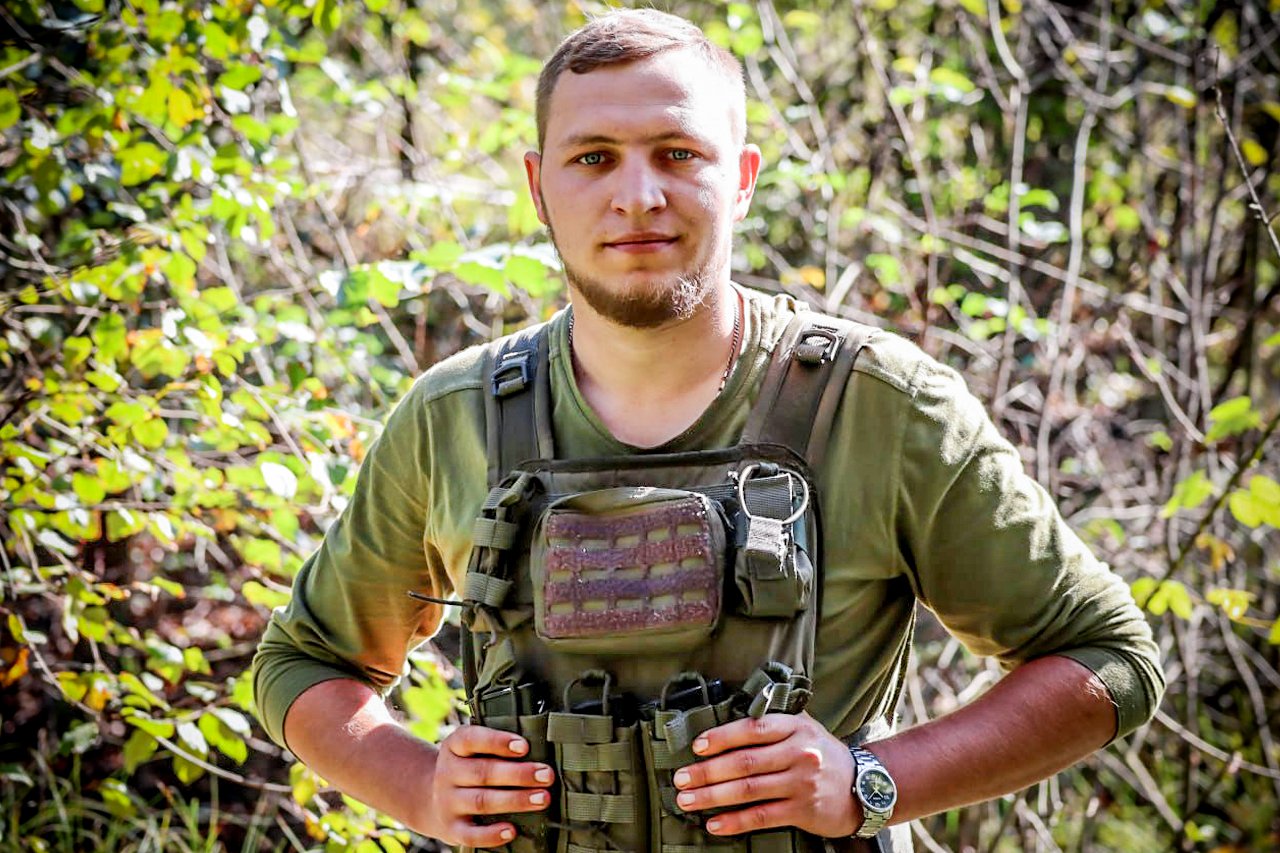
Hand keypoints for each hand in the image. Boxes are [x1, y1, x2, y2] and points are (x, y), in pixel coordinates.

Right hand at [421, 725, 555, 847]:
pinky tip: (511, 830)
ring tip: (542, 798)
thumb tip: (540, 749)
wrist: (432, 797)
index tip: (524, 746)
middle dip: (519, 774)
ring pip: (482, 801)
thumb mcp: (472, 750)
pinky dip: (491, 834)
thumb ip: (497, 747)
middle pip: (483, 772)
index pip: (472, 739)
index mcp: (454, 747)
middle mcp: (448, 773)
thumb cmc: (468, 767)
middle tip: (546, 775)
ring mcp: (448, 802)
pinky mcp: (451, 828)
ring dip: (515, 800)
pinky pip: (470, 834)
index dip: (498, 742)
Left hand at [671, 712, 862, 837]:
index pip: (752, 729)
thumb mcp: (805, 728)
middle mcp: (799, 753)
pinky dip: (735, 821)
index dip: (721, 737)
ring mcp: (801, 783)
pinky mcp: (803, 810)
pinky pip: (762, 816)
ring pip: (748, 789)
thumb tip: (728, 717)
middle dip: (707, 771)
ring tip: (687, 800)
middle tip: (680, 778)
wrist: (864, 787)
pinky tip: (714, 823)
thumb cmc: (823, 754)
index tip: (696, 746)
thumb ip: (773, 721)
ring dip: (712, 796)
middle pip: (744, 762)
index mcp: (796, 728)